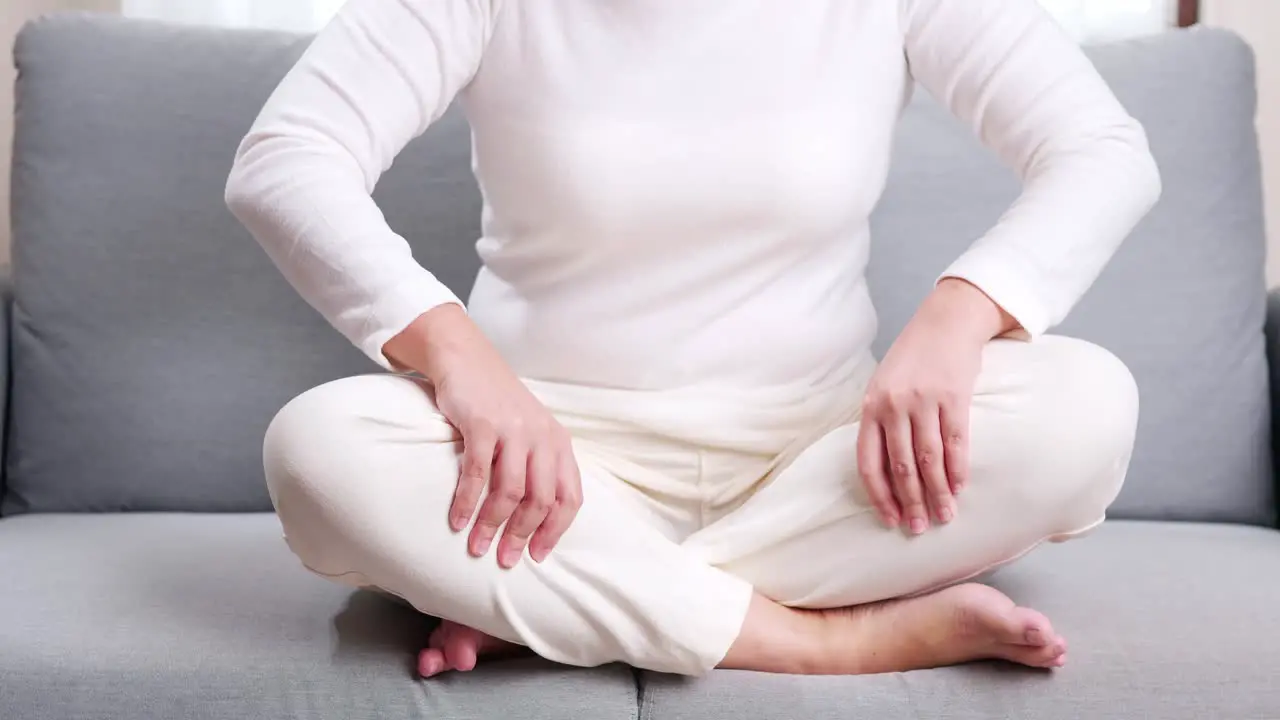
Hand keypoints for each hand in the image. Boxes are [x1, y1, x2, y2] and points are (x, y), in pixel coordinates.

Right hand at [385, 304, 582, 568]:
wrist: (466, 357)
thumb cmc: (496, 402)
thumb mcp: (529, 431)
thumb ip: (537, 466)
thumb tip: (533, 521)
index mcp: (559, 443)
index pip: (569, 497)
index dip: (555, 530)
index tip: (538, 556)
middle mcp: (542, 437)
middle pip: (541, 500)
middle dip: (523, 536)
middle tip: (505, 560)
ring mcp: (514, 430)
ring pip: (511, 491)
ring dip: (492, 525)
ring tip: (477, 548)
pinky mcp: (483, 424)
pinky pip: (477, 473)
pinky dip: (467, 501)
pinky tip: (457, 521)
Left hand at [857, 279, 1015, 533]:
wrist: (946, 321)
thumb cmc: (913, 358)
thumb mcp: (884, 386)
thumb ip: (881, 423)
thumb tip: (885, 469)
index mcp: (871, 406)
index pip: (869, 462)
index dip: (879, 495)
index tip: (890, 519)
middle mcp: (894, 405)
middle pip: (901, 467)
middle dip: (911, 502)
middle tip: (920, 528)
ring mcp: (924, 401)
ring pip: (929, 460)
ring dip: (938, 493)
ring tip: (945, 515)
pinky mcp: (954, 396)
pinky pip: (956, 442)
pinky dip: (958, 469)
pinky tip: (960, 488)